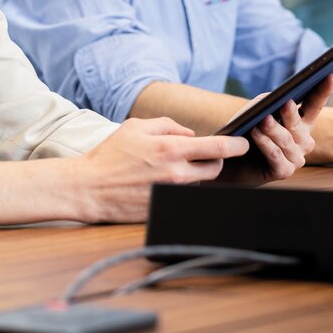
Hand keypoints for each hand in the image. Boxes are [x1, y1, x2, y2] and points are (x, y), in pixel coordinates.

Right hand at [77, 117, 248, 222]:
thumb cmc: (110, 154)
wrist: (89, 187)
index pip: (217, 148)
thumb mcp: (136, 126)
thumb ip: (168, 125)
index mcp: (170, 149)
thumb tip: (190, 134)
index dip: (236, 146)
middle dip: (215, 160)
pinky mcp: (166, 207)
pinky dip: (180, 187)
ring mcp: (172, 194)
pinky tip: (160, 181)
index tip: (243, 143)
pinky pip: (184, 196)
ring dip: (195, 174)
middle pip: (215, 169)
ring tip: (171, 167)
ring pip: (200, 183)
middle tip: (204, 154)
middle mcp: (176, 173)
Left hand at [217, 74, 332, 184]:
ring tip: (263, 119)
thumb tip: (278, 98)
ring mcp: (296, 158)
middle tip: (285, 102)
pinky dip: (265, 143)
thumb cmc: (246, 132)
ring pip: (286, 140)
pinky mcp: (284, 171)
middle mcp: (303, 141)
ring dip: (273, 129)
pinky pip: (275, 154)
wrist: (232, 161)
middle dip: (291, 114)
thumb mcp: (256, 112)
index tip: (329, 75)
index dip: (322, 91)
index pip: (314, 105)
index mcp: (302, 124)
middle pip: (298, 124)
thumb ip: (269, 102)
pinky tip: (255, 133)